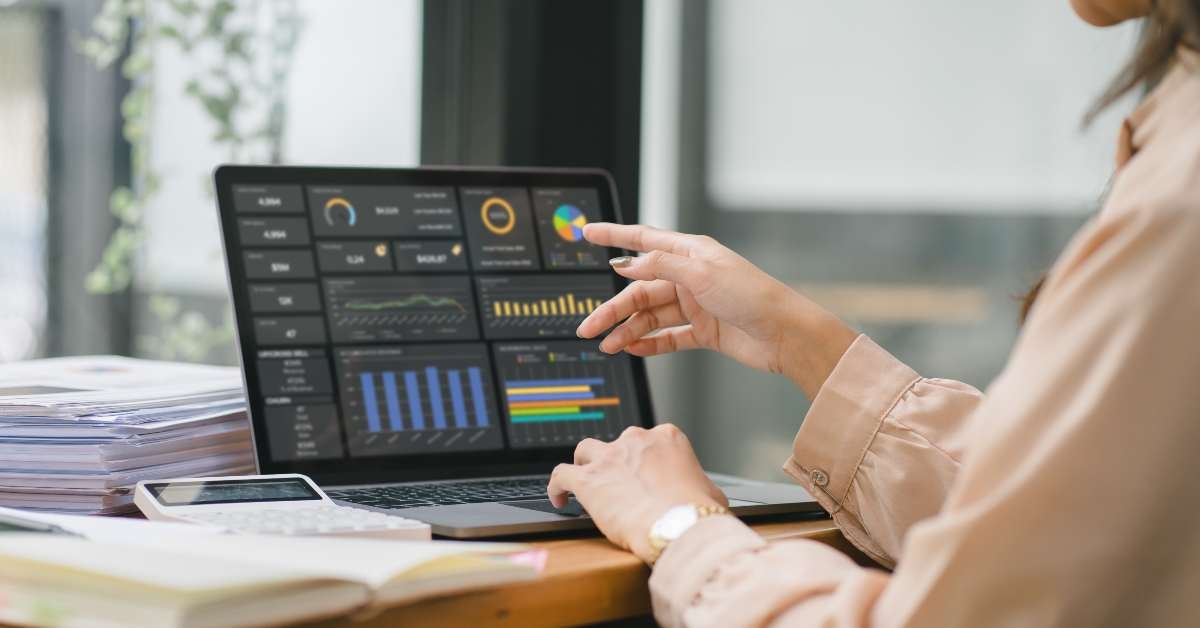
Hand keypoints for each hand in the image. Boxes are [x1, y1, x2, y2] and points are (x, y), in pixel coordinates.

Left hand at [547, 424, 726, 561]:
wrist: (677, 525)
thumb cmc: (696, 512)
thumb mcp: (711, 493)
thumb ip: (701, 486)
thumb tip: (706, 496)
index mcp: (667, 438)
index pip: (650, 441)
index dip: (645, 461)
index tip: (645, 477)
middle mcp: (636, 440)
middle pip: (619, 444)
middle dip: (618, 461)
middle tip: (621, 484)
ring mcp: (609, 457)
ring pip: (586, 450)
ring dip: (584, 463)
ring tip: (585, 480)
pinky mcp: (587, 479)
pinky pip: (561, 474)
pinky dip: (556, 486)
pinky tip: (559, 499)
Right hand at [578, 223, 857, 397]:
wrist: (784, 334)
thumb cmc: (752, 296)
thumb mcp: (701, 274)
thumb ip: (659, 266)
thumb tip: (625, 263)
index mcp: (690, 253)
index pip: (642, 240)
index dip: (613, 236)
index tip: (587, 232)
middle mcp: (690, 277)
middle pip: (640, 290)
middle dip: (613, 308)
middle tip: (589, 327)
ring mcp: (696, 305)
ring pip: (651, 316)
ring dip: (628, 330)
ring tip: (609, 345)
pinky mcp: (703, 331)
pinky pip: (668, 337)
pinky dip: (649, 343)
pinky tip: (633, 348)